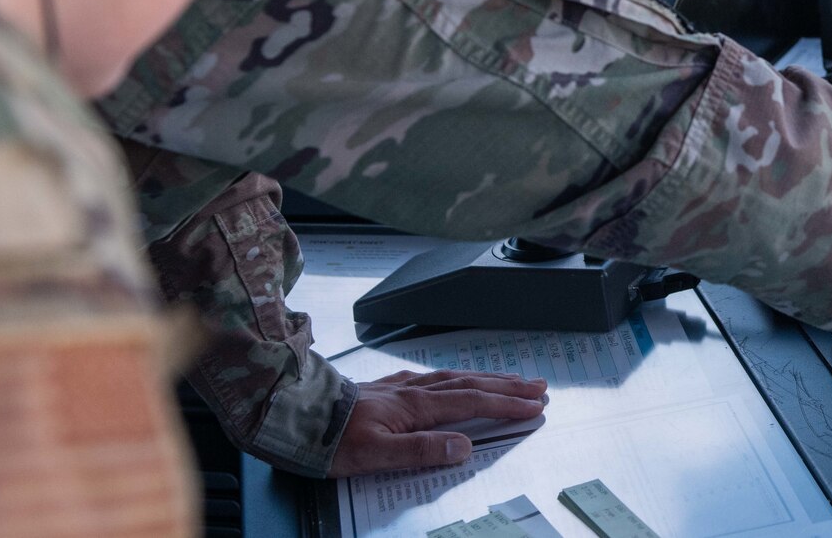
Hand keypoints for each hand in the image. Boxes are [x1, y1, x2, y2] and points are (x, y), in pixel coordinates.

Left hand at [326, 368, 547, 476]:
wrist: (294, 416)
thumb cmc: (330, 440)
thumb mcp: (376, 455)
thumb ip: (422, 450)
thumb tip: (464, 446)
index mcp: (415, 407)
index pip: (472, 402)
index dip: (506, 405)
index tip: (533, 407)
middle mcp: (412, 391)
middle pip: (470, 384)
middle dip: (507, 386)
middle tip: (537, 387)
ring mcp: (399, 387)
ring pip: (454, 377)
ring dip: (486, 378)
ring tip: (510, 378)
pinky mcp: (385, 388)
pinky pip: (433, 377)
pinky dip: (455, 376)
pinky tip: (455, 378)